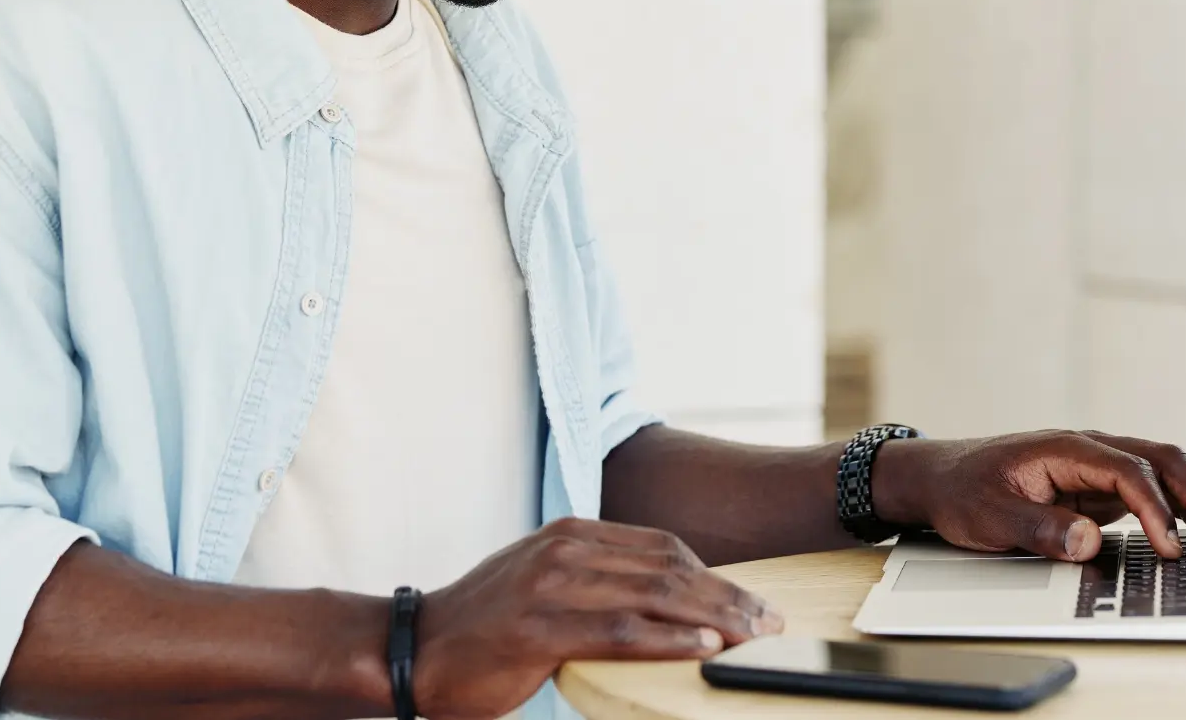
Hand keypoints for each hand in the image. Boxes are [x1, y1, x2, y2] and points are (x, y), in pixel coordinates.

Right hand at [412, 518, 784, 718]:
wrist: (413, 652)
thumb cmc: (483, 630)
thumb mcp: (543, 585)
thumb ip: (597, 582)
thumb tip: (664, 601)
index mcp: (571, 533)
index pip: (663, 547)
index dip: (716, 574)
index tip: (754, 601)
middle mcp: (566, 549)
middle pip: (669, 568)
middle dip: (729, 597)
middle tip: (771, 623)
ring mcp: (552, 584)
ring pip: (654, 595)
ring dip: (714, 618)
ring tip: (753, 638)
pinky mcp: (540, 626)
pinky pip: (622, 630)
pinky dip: (671, 639)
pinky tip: (705, 648)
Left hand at [873, 430, 1185, 561]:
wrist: (940, 477)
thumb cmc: (963, 492)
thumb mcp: (990, 516)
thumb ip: (1039, 528)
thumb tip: (1090, 542)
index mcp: (1065, 447)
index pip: (1127, 470)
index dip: (1156, 509)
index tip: (1172, 548)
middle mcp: (1091, 448)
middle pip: (1162, 460)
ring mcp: (1100, 465)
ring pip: (1167, 470)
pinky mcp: (1102, 485)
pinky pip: (1156, 489)